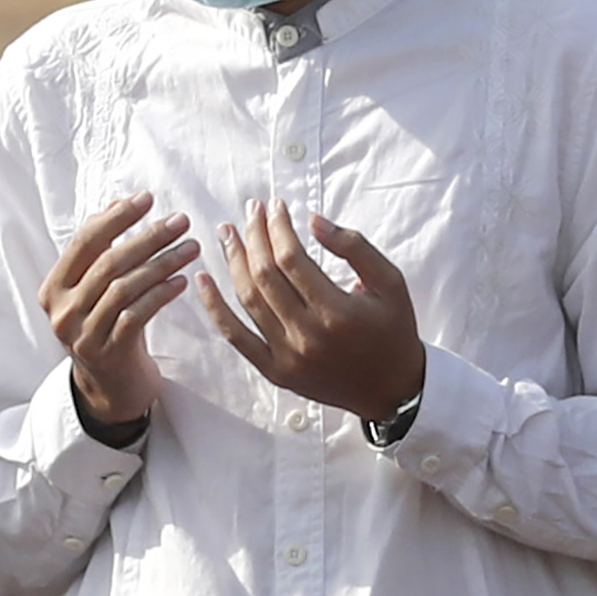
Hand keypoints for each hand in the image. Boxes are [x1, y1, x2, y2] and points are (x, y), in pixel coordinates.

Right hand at [41, 194, 196, 433]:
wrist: (110, 387)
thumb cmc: (106, 326)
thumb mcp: (95, 289)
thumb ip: (100, 249)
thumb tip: (118, 201)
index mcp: (53, 288)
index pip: (84, 242)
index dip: (116, 217)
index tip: (147, 198)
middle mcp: (62, 311)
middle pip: (109, 263)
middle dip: (148, 237)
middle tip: (181, 221)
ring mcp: (83, 335)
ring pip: (125, 288)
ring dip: (162, 263)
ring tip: (191, 248)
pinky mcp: (108, 353)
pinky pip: (138, 315)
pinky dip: (161, 294)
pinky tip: (183, 281)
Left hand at [204, 203, 423, 424]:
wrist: (392, 390)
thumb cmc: (393, 330)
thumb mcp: (390, 282)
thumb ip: (354, 247)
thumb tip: (313, 220)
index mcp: (337, 312)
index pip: (293, 259)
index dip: (278, 227)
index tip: (276, 206)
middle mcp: (308, 335)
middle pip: (266, 275)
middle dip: (254, 236)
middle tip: (250, 210)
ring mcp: (287, 357)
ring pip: (248, 300)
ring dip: (234, 262)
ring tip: (228, 233)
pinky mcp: (276, 372)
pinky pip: (236, 337)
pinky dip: (215, 308)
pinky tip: (203, 280)